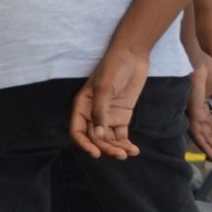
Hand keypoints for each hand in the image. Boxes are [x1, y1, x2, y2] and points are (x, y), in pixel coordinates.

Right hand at [72, 44, 151, 159]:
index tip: (96, 153)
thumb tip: (98, 134)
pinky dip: (126, 143)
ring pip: (108, 139)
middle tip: (119, 155)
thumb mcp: (104, 87)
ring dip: (117, 148)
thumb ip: (100, 110)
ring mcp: (108, 116)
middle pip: (95, 138)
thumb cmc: (114, 67)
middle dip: (105, 148)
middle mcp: (92, 114)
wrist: (132, 56)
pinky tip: (134, 150)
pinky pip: (121, 134)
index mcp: (82, 106)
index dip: (84, 144)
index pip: (78, 131)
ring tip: (129, 153)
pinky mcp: (122, 116)